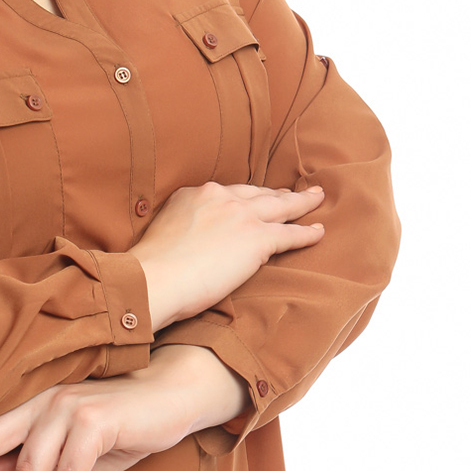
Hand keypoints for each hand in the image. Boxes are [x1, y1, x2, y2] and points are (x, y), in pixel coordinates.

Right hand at [130, 179, 325, 328]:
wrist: (154, 279)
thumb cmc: (151, 267)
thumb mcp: (164, 229)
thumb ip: (183, 225)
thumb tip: (189, 239)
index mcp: (196, 194)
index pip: (229, 193)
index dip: (247, 197)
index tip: (256, 198)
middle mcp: (220, 198)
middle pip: (258, 193)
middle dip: (277, 192)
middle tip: (293, 191)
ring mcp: (241, 217)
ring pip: (281, 206)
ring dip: (301, 203)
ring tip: (317, 199)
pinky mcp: (257, 240)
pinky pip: (290, 234)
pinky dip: (307, 233)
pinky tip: (319, 232)